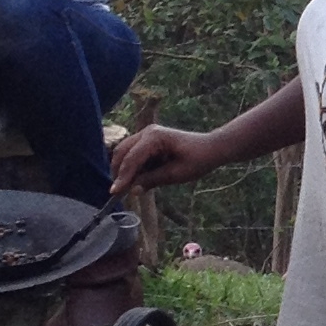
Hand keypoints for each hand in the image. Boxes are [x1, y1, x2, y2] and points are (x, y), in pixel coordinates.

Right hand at [109, 125, 226, 193]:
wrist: (212, 148)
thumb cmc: (198, 159)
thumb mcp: (176, 174)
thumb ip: (152, 180)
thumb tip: (132, 191)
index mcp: (154, 137)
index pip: (131, 158)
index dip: (122, 177)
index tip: (114, 193)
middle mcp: (147, 132)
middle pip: (122, 152)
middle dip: (118, 172)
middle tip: (119, 192)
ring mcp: (147, 135)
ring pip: (125, 153)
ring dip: (125, 170)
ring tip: (131, 187)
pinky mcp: (149, 141)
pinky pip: (133, 154)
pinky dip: (133, 167)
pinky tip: (140, 179)